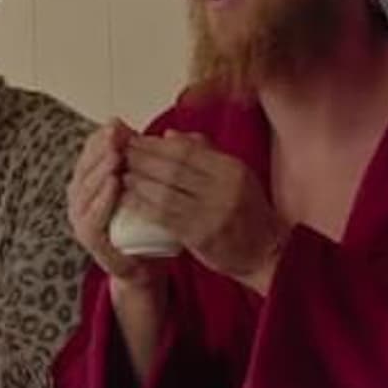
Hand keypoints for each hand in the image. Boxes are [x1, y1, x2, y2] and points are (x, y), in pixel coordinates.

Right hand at [67, 120, 166, 289]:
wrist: (147, 263)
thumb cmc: (149, 223)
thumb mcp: (153, 187)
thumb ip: (157, 162)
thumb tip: (170, 132)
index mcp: (91, 180)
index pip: (90, 153)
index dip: (101, 137)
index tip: (118, 124)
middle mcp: (80, 197)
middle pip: (84, 167)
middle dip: (99, 149)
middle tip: (115, 136)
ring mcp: (81, 218)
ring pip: (84, 189)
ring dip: (99, 171)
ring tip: (115, 156)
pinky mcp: (89, 239)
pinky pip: (91, 218)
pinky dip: (101, 201)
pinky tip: (114, 186)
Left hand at [122, 130, 290, 291]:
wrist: (267, 252)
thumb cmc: (248, 212)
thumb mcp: (237, 175)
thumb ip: (206, 152)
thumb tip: (170, 135)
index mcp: (232, 169)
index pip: (186, 150)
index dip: (155, 144)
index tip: (135, 139)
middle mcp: (224, 189)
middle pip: (172, 168)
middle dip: (142, 158)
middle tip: (120, 153)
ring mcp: (212, 214)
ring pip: (165, 192)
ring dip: (138, 181)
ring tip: (122, 173)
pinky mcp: (200, 236)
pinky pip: (163, 217)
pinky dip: (143, 206)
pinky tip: (129, 199)